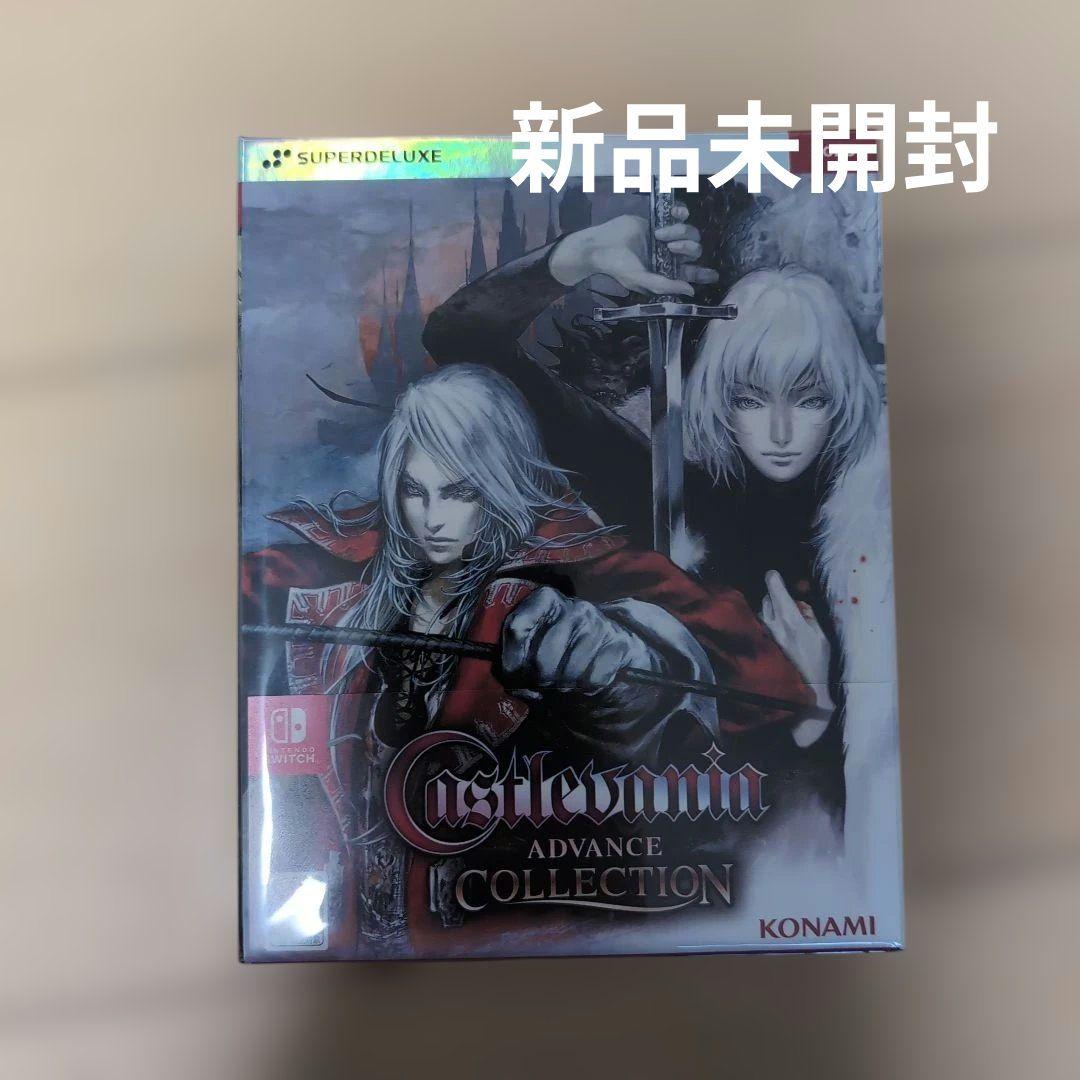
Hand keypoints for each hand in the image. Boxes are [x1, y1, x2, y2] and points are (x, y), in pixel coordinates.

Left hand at [497, 586, 660, 706]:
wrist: (611, 638)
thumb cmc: (563, 643)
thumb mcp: (536, 641)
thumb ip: (516, 658)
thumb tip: (512, 684)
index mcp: (546, 598)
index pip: (516, 628)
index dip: (511, 661)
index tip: (514, 675)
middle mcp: (573, 606)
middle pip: (541, 659)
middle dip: (539, 680)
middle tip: (544, 682)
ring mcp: (598, 623)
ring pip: (568, 673)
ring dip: (564, 686)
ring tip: (565, 681)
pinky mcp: (618, 643)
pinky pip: (593, 679)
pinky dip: (587, 687)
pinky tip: (585, 679)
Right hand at [548, 204, 718, 296]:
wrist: (601, 244)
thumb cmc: (618, 266)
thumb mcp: (641, 280)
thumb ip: (665, 285)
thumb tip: (691, 290)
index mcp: (668, 271)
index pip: (692, 273)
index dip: (704, 274)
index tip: (714, 275)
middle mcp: (671, 254)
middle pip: (695, 250)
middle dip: (687, 248)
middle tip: (671, 247)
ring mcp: (667, 236)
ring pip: (690, 233)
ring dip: (680, 232)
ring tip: (660, 234)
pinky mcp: (661, 219)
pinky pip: (681, 214)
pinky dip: (681, 213)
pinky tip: (674, 214)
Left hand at [760, 570, 833, 746]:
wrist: (806, 688)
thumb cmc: (817, 660)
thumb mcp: (821, 634)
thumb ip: (808, 614)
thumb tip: (799, 604)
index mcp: (789, 618)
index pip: (774, 588)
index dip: (774, 578)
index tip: (773, 574)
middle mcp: (772, 623)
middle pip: (768, 598)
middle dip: (777, 597)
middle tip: (791, 606)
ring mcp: (764, 633)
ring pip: (763, 610)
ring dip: (772, 610)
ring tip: (786, 623)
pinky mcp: (761, 641)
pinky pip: (762, 623)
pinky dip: (769, 623)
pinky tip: (780, 634)